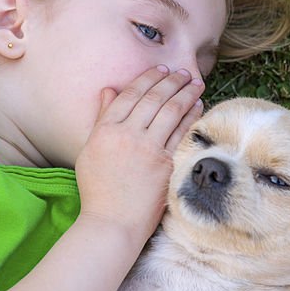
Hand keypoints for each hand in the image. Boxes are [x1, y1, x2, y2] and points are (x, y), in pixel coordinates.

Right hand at [75, 66, 204, 240]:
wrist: (112, 221)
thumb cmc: (98, 189)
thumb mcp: (91, 149)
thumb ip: (102, 118)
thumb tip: (110, 90)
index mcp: (105, 129)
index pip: (130, 95)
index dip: (148, 79)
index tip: (161, 70)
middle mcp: (127, 135)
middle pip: (153, 99)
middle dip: (172, 81)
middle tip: (184, 72)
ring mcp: (148, 149)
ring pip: (171, 111)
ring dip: (185, 93)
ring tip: (196, 83)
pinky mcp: (165, 164)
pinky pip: (182, 133)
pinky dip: (191, 116)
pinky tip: (198, 106)